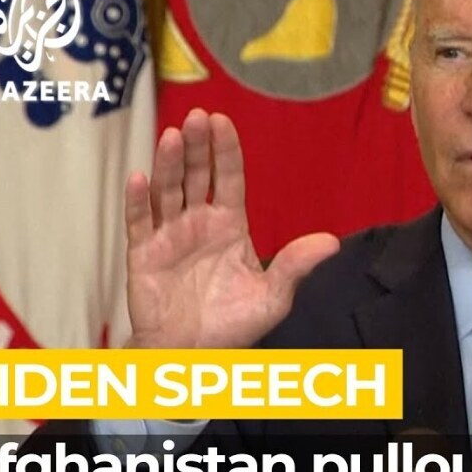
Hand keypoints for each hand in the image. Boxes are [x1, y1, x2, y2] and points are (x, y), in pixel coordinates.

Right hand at [123, 109, 338, 348]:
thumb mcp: (273, 295)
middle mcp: (198, 223)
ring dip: (169, 164)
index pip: (228, 179)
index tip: (222, 121)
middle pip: (196, 176)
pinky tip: (140, 177)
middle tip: (197, 116)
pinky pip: (139, 223)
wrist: (193, 354)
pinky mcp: (144, 254)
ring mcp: (169, 236)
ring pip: (167, 191)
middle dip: (198, 146)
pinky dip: (139, 201)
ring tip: (173, 137)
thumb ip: (295, 265)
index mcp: (229, 225)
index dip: (225, 150)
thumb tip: (332, 243)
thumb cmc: (233, 323)